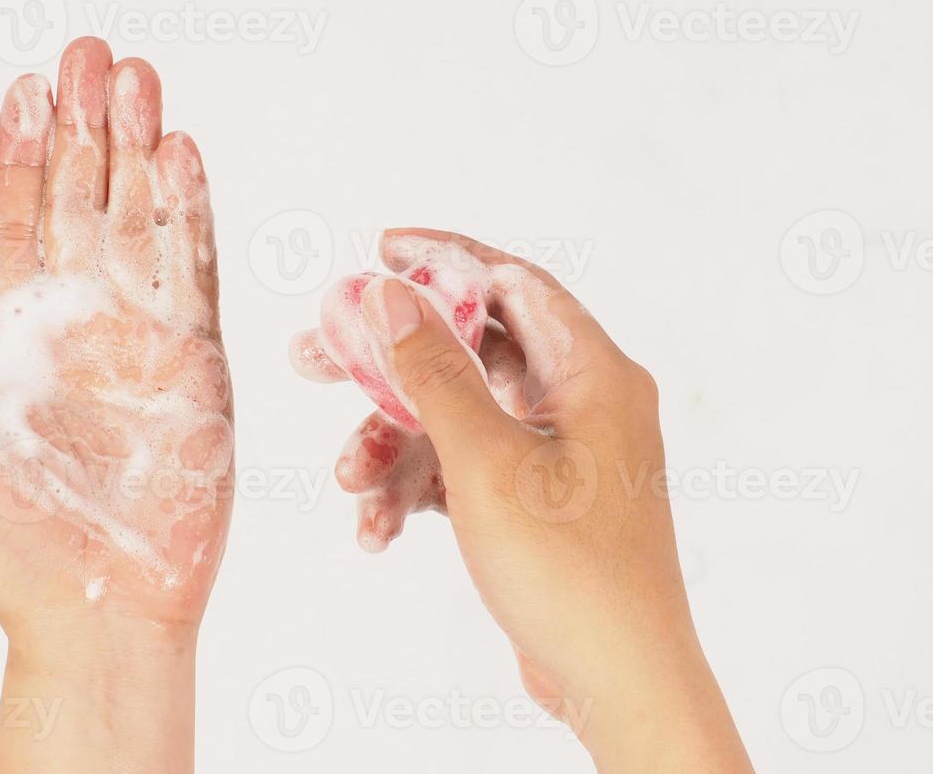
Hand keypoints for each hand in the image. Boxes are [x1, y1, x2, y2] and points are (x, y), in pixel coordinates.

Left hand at [0, 38, 230, 772]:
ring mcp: (139, 335)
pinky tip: (180, 150)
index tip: (23, 86)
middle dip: (81, 124)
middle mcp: (76, 322)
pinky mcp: (197, 359)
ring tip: (136, 75)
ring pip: (138, 217)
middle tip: (87, 51)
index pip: (14, 221)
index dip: (18, 153)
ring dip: (136, 145)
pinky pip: (191, 268)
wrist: (94, 611)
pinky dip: (188, 208)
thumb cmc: (1, 549)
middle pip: (80, 200)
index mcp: (9, 336)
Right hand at [294, 228, 751, 773]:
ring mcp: (558, 457)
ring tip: (349, 484)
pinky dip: (419, 492)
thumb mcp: (486, 460)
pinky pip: (463, 472)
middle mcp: (580, 403)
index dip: (442, 260)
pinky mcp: (536, 505)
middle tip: (316, 360)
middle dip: (388, 366)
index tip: (377, 249)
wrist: (616, 682)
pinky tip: (377, 530)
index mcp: (593, 373)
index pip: (512, 283)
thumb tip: (389, 292)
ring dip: (394, 448)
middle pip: (468, 352)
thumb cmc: (572, 571)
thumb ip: (432, 370)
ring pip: (455, 420)